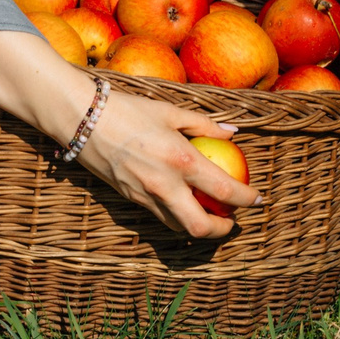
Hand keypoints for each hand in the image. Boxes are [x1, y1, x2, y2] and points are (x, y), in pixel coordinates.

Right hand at [0, 29, 257, 237]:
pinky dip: (176, 216)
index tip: (257, 199)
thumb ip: (204, 125)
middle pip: (200, 227)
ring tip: (209, 213)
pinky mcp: (129, 199)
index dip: (246, 199)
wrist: (82, 118)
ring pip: (178, 228)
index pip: (223, 190)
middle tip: (232, 221)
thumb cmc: (129, 108)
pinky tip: (182, 203)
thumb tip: (233, 133)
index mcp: (180, 159)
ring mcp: (144, 196)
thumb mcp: (170, 110)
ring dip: (198, 226)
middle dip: (222, 230)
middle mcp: (164, 185)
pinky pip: (159, 217)